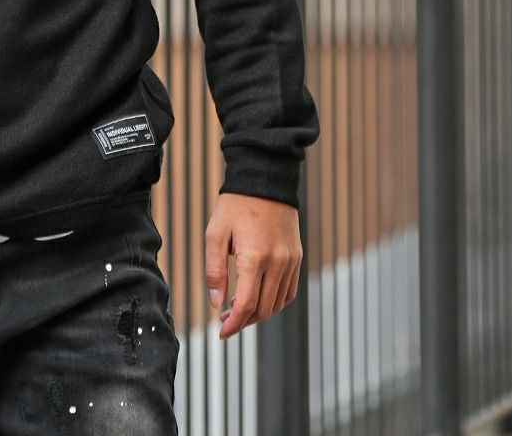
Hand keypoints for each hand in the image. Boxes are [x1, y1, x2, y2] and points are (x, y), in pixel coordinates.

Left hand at [205, 192, 302, 339]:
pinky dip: (275, 301)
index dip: (233, 325)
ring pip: (277, 303)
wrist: (265, 179)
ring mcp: (290, 261)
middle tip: (226, 320)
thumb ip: (214, 270)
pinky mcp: (297, 256)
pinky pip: (289, 291)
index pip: (246, 306)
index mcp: (254, 258)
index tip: (222, 333)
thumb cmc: (235, 204)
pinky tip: (260, 298)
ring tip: (239, 309)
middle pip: (263, 309)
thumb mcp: (215, 233)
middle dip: (243, 321)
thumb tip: (217, 303)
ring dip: (259, 313)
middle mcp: (277, 263)